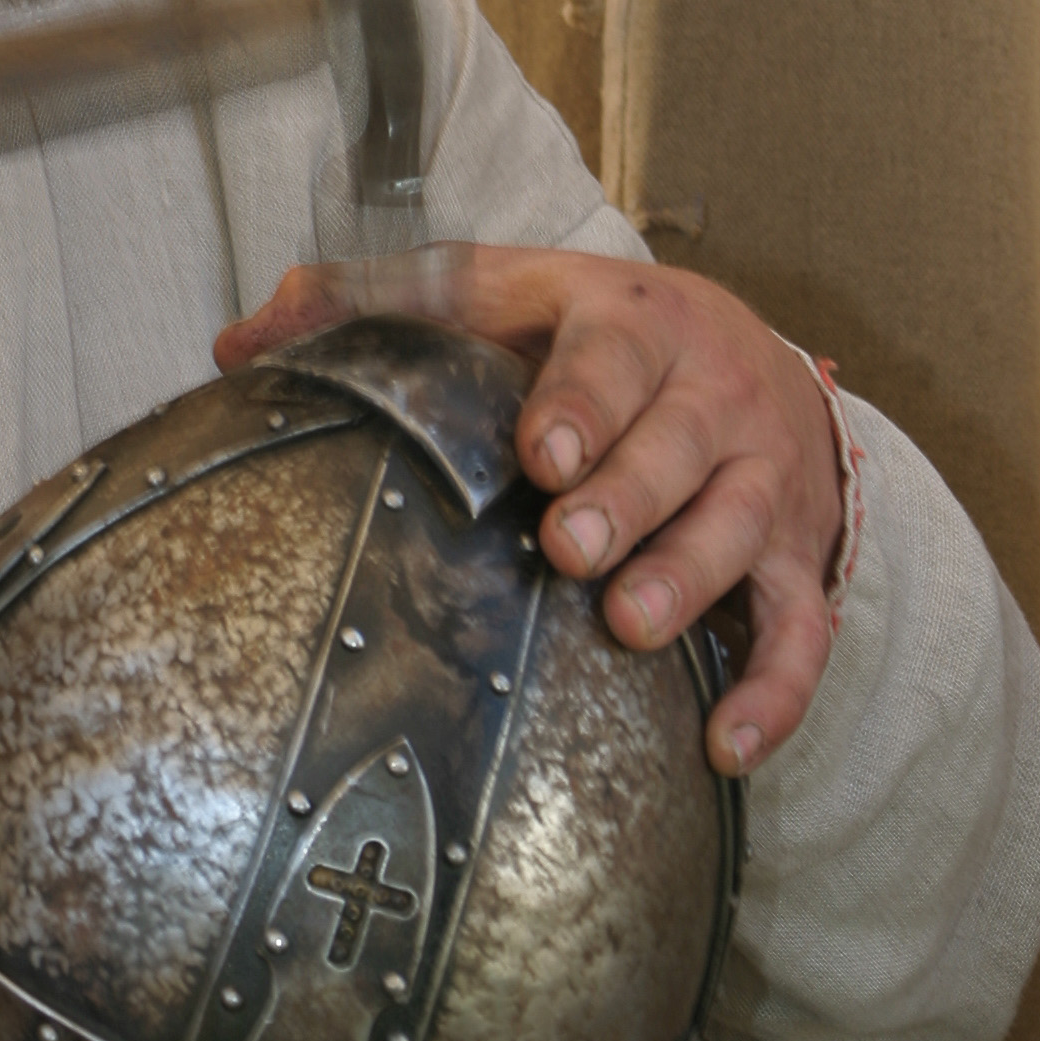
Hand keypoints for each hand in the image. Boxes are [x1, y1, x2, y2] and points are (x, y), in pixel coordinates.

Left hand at [216, 242, 843, 775]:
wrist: (752, 352)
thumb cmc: (589, 334)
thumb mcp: (495, 292)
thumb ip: (371, 303)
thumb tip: (237, 345)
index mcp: (629, 320)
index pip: (610, 352)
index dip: (581, 399)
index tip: (541, 449)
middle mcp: (709, 393)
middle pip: (680, 443)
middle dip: (628, 495)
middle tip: (569, 548)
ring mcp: (762, 475)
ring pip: (739, 526)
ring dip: (690, 577)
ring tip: (630, 626)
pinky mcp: (797, 555)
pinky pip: (802, 628)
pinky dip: (776, 690)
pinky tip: (726, 747)